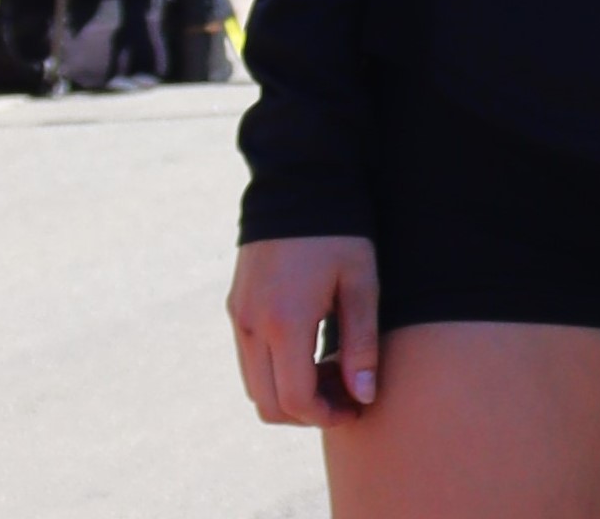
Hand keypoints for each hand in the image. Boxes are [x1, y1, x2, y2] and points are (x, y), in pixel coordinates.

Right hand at [227, 235, 380, 424]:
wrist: (299, 184)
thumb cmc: (340, 233)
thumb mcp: (362, 284)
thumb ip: (363, 343)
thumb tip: (363, 396)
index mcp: (285, 321)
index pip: (294, 399)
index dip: (326, 415)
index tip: (356, 407)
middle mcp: (251, 325)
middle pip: (267, 403)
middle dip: (307, 413)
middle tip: (346, 396)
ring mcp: (238, 317)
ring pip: (254, 386)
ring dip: (290, 394)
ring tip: (333, 373)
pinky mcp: (236, 308)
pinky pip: (249, 360)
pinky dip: (277, 372)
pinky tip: (312, 353)